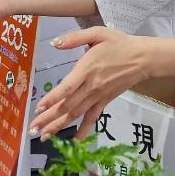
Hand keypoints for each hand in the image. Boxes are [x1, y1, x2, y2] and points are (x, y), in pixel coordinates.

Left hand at [28, 29, 148, 139]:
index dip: (52, 99)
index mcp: (87, 69)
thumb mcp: (97, 34)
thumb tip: (54, 43)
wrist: (142, 58)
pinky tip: (74, 141)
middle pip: (67, 105)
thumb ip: (74, 38)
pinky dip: (83, 130)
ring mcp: (98, 96)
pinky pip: (92, 118)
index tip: (39, 108)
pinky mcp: (105, 102)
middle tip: (32, 128)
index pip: (67, 88)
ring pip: (76, 114)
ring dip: (59, 126)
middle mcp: (91, 87)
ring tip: (44, 136)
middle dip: (49, 118)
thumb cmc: (119, 44)